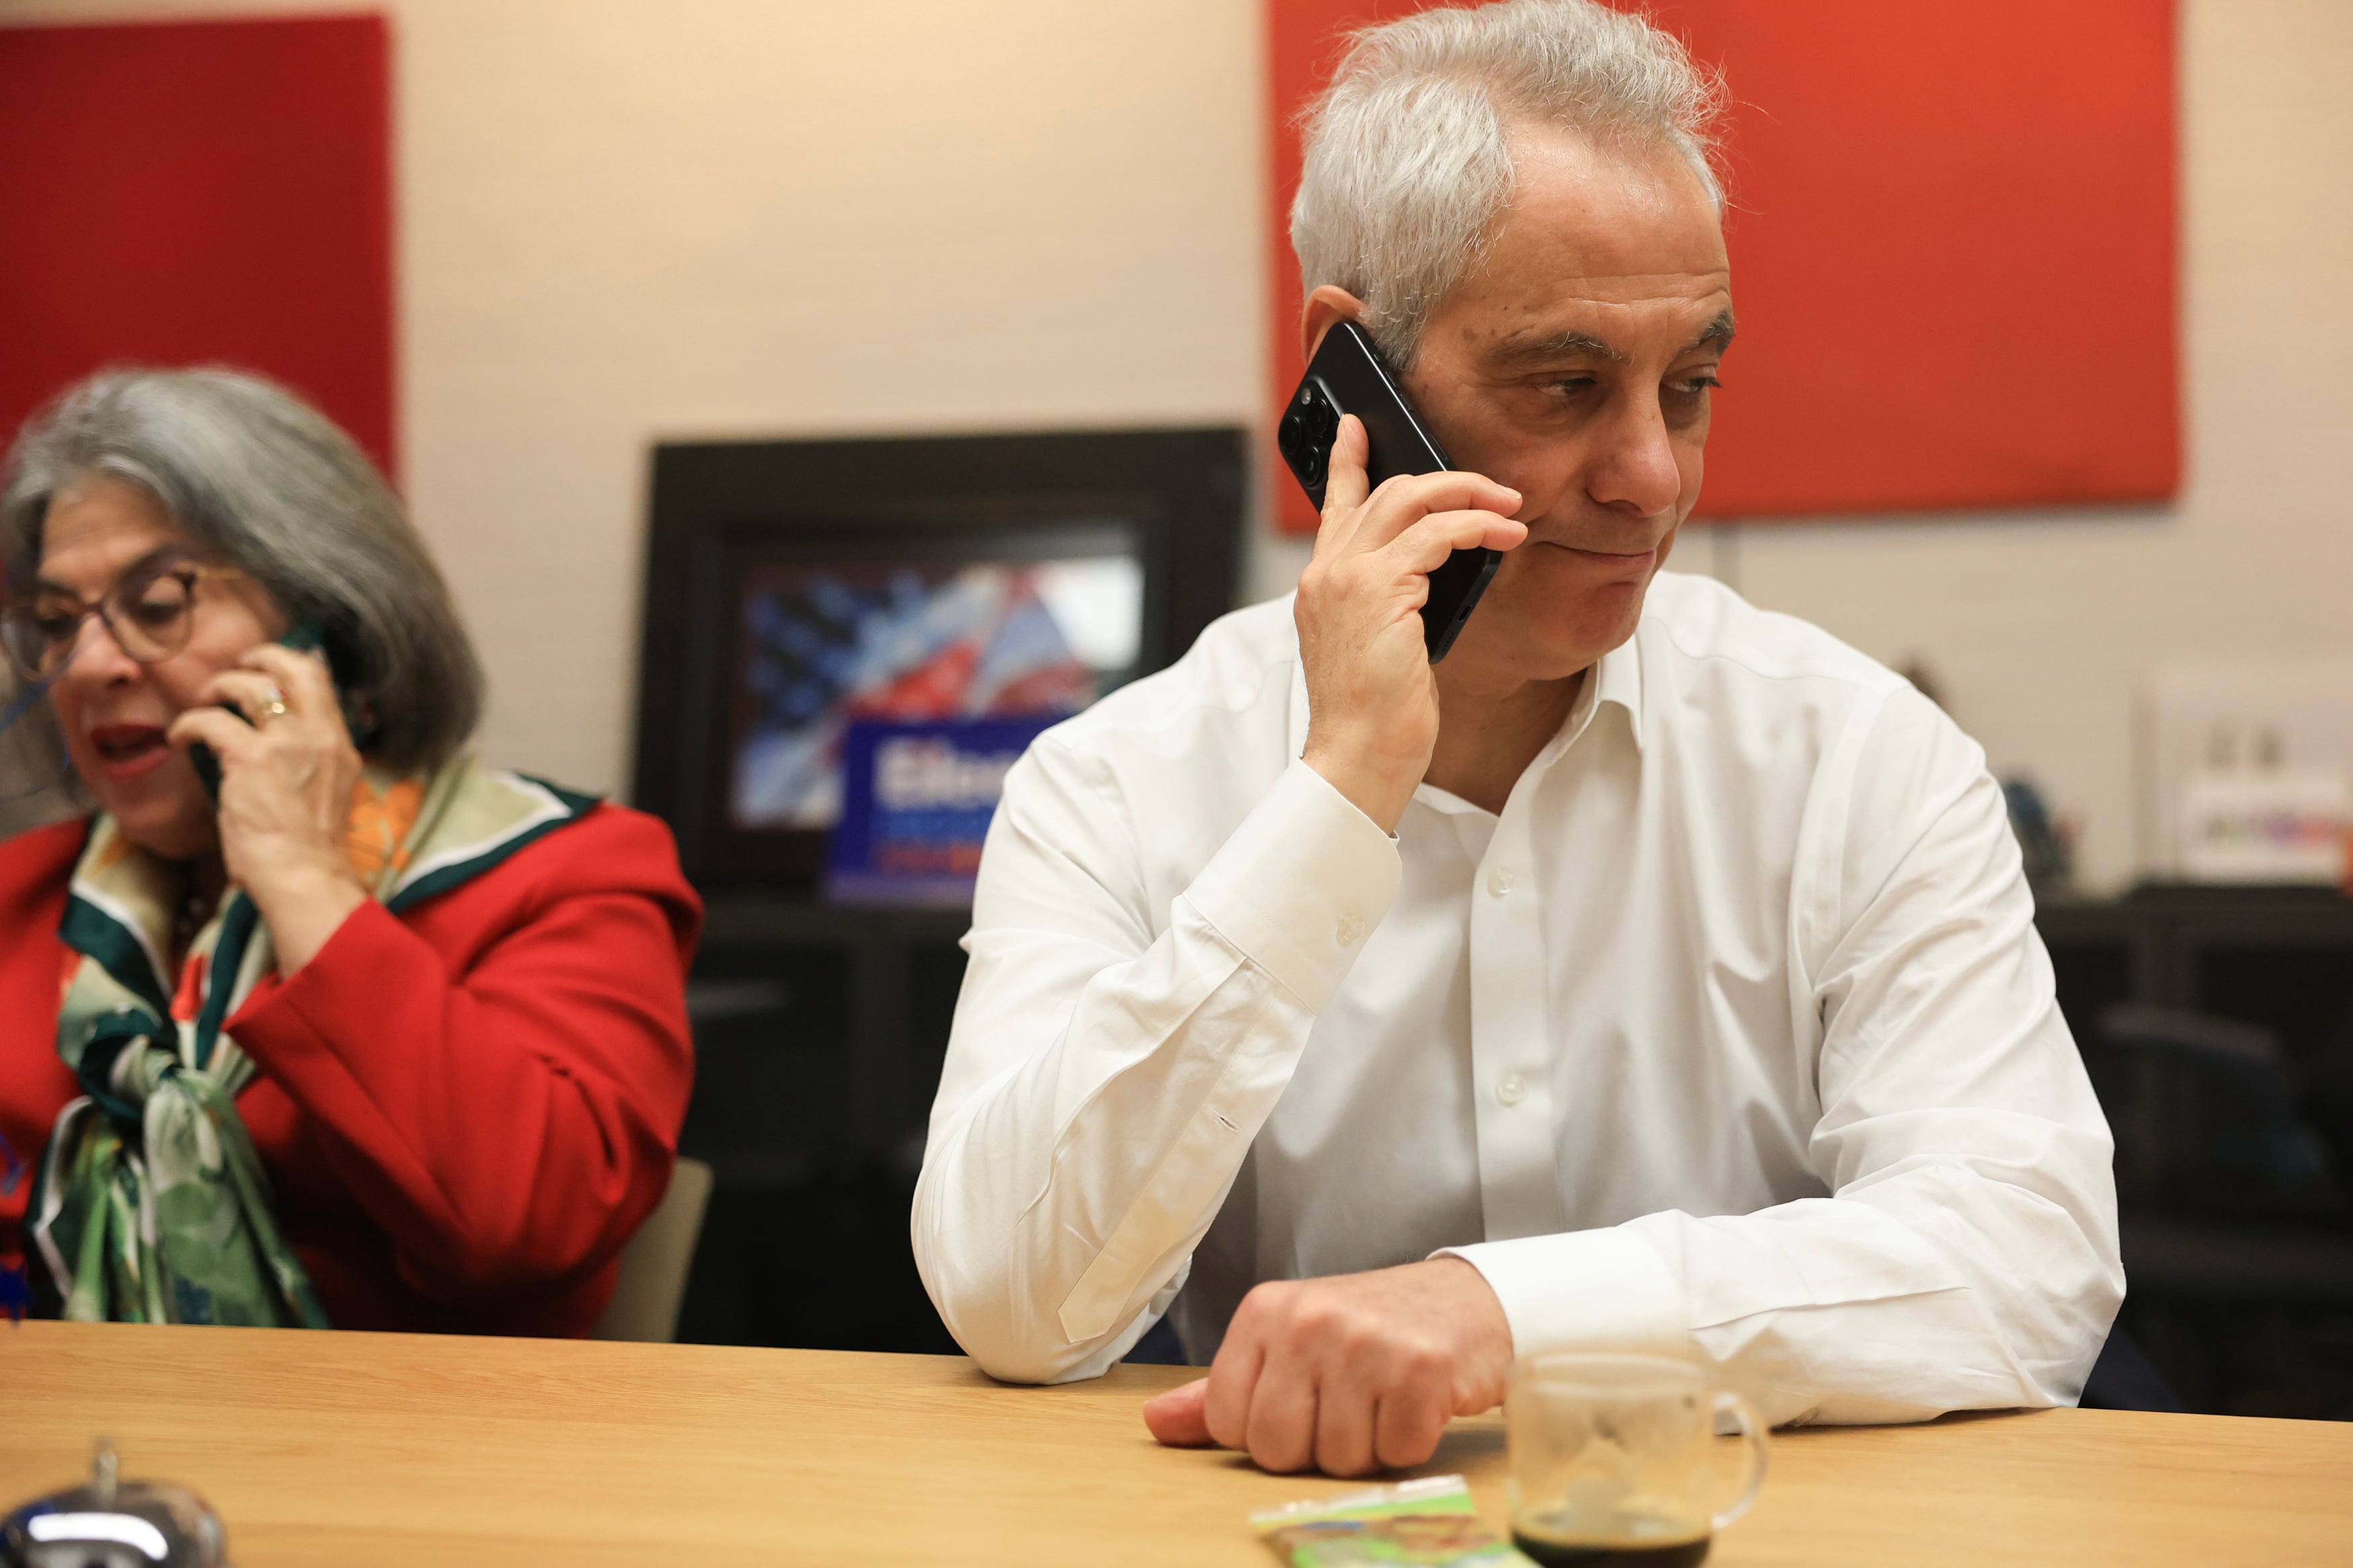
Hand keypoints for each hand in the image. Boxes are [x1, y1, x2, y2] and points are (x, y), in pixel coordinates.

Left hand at [167, 643, 366, 973]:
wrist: (305, 877)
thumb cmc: (310, 852)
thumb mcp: (327, 795)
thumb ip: (310, 764)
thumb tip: (273, 751)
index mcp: (340, 746)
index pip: (322, 685)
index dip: (293, 667)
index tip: (271, 670)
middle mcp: (319, 736)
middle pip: (297, 668)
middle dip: (264, 656)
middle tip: (240, 663)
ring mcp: (287, 744)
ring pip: (251, 686)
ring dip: (221, 685)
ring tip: (204, 698)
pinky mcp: (251, 759)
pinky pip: (211, 721)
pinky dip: (189, 723)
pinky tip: (178, 735)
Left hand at [1140, 1256, 1513, 1475]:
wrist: (1465, 1301)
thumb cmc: (1367, 1328)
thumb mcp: (1286, 1344)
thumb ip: (1219, 1389)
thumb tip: (1153, 1422)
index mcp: (1263, 1311)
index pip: (1227, 1422)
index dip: (1266, 1431)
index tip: (1301, 1401)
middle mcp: (1308, 1320)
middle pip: (1276, 1448)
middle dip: (1314, 1447)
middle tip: (1346, 1407)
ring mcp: (1364, 1343)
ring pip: (1338, 1459)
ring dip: (1366, 1447)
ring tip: (1382, 1401)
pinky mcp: (1421, 1370)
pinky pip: (1396, 1453)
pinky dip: (1410, 1443)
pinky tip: (1416, 1403)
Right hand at [1294, 415, 1525, 832]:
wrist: (1356, 756)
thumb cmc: (1373, 715)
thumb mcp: (1379, 645)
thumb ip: (1392, 600)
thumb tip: (1436, 570)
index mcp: (1320, 584)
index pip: (1333, 504)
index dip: (1346, 460)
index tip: (1356, 427)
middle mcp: (1326, 571)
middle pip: (1384, 491)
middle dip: (1446, 480)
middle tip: (1496, 492)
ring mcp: (1346, 577)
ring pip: (1411, 499)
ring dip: (1469, 495)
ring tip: (1510, 509)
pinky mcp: (1378, 589)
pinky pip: (1437, 533)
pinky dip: (1476, 527)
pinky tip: (1504, 538)